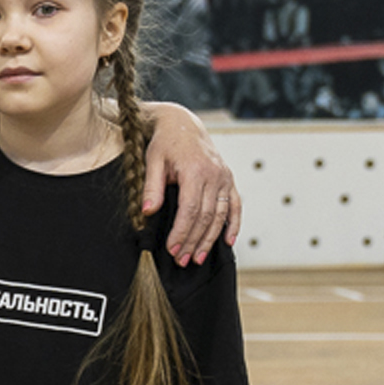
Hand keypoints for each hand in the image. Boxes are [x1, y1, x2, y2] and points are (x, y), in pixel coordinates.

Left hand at [139, 105, 240, 266]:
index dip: (182, 232)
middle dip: (194, 241)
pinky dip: (233, 224)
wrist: (182, 124)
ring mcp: (224, 178)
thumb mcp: (153, 161)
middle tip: (181, 260)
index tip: (172, 249)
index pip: (190, 210)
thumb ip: (152, 187)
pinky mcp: (228, 180)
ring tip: (198, 257)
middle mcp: (215, 175)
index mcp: (196, 170)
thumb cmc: (165, 142)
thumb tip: (148, 212)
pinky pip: (235, 206)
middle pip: (206, 216)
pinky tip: (227, 241)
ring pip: (220, 215)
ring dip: (210, 239)